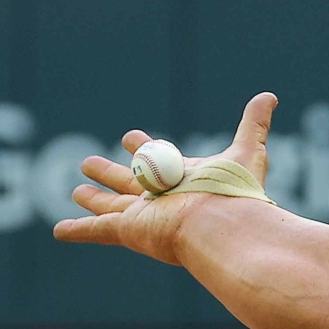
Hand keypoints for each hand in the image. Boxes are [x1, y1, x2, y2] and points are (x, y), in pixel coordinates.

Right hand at [52, 93, 278, 263]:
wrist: (223, 224)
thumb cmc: (234, 190)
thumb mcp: (247, 150)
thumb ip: (254, 123)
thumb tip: (269, 96)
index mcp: (181, 178)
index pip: (157, 159)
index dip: (142, 147)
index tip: (129, 137)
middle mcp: (160, 198)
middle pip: (127, 182)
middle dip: (109, 172)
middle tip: (88, 163)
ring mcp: (143, 216)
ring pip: (110, 205)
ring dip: (93, 199)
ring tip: (77, 192)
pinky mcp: (128, 230)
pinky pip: (96, 231)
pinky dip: (77, 231)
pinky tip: (59, 233)